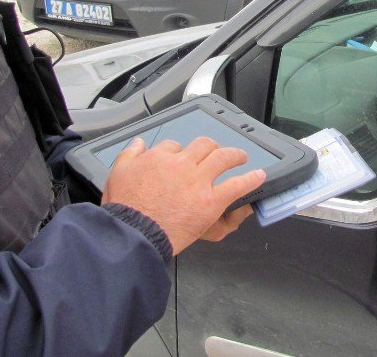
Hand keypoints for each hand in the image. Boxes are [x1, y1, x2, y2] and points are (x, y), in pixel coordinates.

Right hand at [102, 136, 264, 254]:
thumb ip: (128, 155)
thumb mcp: (117, 175)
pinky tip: (258, 176)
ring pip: (222, 158)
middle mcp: (181, 165)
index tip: (182, 158)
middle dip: (212, 147)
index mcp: (158, 158)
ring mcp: (198, 181)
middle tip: (217, 151)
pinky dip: (250, 180)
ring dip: (234, 155)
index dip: (179, 151)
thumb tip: (138, 144)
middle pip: (202, 146)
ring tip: (241, 157)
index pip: (173, 146)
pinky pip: (236, 186)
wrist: (134, 233)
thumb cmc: (125, 210)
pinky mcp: (211, 201)